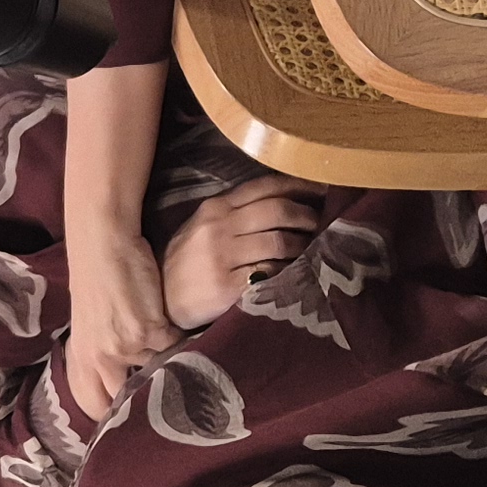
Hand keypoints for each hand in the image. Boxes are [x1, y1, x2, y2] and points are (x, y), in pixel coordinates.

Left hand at [63, 238, 177, 421]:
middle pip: (127, 399)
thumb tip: (128, 373)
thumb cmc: (98, 275)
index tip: (133, 423)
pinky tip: (196, 339)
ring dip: (173, 368)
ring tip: (190, 370)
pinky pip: (177, 348)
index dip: (115, 417)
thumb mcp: (92, 320)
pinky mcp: (151, 330)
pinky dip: (187, 344)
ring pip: (159, 371)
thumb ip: (106, 349)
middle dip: (147, 404)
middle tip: (168, 405)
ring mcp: (127, 346)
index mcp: (84, 356)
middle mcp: (102, 358)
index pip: (97, 404)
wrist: (103, 242)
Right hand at [160, 175, 326, 328]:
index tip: (322, 190)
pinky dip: (288, 271)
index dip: (299, 186)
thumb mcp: (204, 227)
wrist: (163, 301)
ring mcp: (222, 256)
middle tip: (320, 224)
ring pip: (279, 242)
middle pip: (277, 210)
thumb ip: (237, 213)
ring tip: (309, 250)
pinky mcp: (227, 286)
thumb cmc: (188, 262)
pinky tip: (295, 273)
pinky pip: (270, 273)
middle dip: (307, 215)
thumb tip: (287, 203)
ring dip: (302, 245)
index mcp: (216, 207)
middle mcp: (219, 226)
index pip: (265, 186)